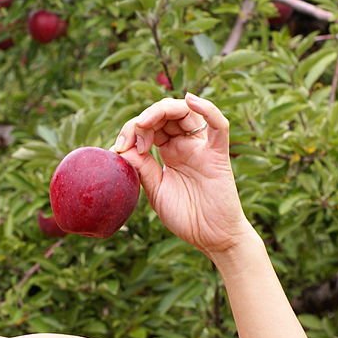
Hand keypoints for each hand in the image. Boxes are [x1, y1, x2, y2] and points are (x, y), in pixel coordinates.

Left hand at [111, 93, 256, 259]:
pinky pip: (218, 126)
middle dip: (144, 118)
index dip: (132, 130)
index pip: (150, 127)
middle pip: (166, 114)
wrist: (212, 238)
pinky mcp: (218, 155)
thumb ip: (141, 168)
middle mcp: (185, 145)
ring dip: (162, 110)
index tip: (119, 148)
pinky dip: (208, 108)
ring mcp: (202, 147)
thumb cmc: (185, 216)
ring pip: (187, 113)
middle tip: (132, 134)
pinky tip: (191, 100)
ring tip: (145, 122)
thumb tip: (121, 148)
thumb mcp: (155, 191)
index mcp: (169, 152)